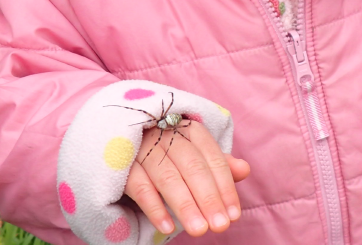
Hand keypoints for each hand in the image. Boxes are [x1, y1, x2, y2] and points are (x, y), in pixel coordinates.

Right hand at [124, 120, 249, 236]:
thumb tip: (244, 170)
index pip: (213, 159)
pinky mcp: (120, 162)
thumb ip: (217, 164)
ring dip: (185, 205)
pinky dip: (154, 207)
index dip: (225, 188)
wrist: (117, 138)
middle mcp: (166, 135)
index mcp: (189, 131)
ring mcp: (142, 148)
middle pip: (192, 167)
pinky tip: (167, 227)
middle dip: (208, 198)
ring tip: (198, 230)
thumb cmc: (164, 151)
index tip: (233, 215)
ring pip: (167, 177)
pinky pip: (139, 186)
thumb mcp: (192, 154)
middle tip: (219, 226)